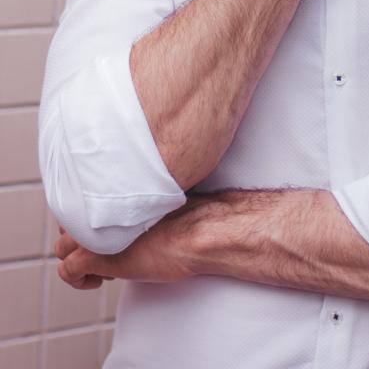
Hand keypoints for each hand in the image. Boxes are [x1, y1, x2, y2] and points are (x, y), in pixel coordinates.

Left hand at [55, 206, 199, 289]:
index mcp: (115, 194)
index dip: (93, 219)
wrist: (198, 233)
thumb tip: (128, 217)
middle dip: (82, 239)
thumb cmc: (188, 221)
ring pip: (62, 247)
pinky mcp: (92, 256)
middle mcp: (101, 209)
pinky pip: (67, 270)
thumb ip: (134, 208)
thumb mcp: (157, 207)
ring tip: (104, 268)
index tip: (109, 232)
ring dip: (78, 259)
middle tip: (107, 250)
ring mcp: (93, 232)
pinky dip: (78, 280)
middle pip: (68, 223)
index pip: (82, 202)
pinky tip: (99, 282)